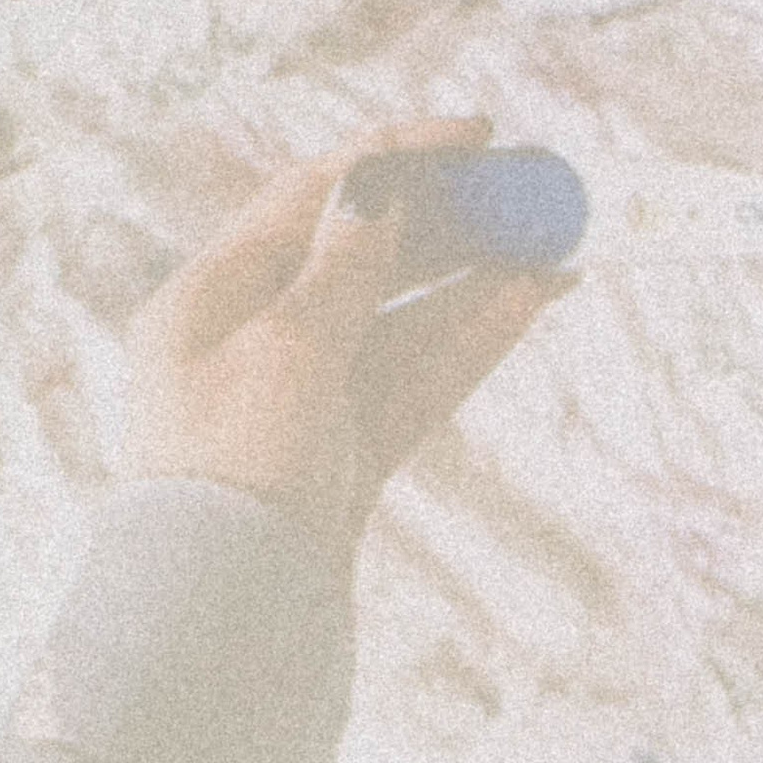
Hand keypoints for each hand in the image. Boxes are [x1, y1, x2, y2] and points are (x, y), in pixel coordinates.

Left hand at [119, 118, 568, 559]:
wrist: (225, 626)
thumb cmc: (237, 476)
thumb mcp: (288, 349)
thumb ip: (342, 266)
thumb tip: (377, 192)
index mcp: (209, 299)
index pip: (313, 198)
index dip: (397, 155)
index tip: (477, 136)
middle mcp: (251, 343)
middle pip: (363, 259)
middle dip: (449, 224)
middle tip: (531, 196)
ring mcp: (302, 406)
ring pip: (399, 324)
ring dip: (473, 283)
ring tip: (552, 250)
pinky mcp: (343, 462)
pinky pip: (412, 383)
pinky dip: (465, 342)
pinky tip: (525, 302)